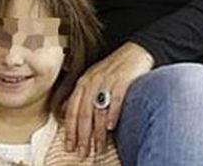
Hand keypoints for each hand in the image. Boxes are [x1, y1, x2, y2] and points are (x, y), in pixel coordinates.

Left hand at [65, 42, 153, 156]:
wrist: (136, 50)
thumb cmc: (115, 68)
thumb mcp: (94, 78)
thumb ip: (82, 95)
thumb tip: (66, 112)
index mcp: (83, 82)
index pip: (72, 111)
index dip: (70, 130)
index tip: (69, 146)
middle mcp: (92, 82)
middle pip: (84, 114)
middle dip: (82, 136)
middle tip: (82, 153)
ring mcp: (107, 81)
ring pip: (98, 111)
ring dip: (97, 132)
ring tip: (99, 148)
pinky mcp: (123, 80)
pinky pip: (115, 100)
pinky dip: (112, 114)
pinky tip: (110, 127)